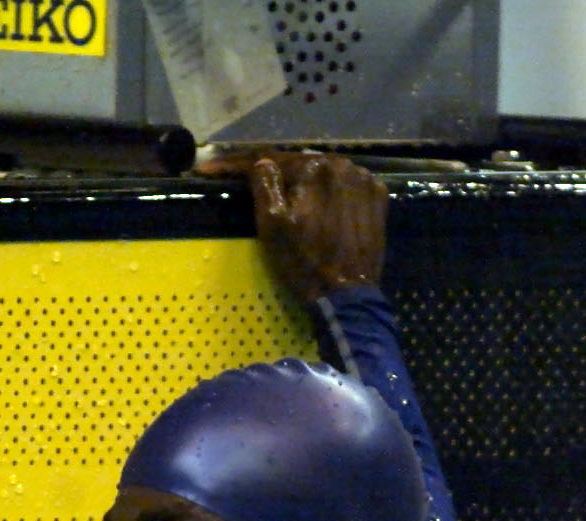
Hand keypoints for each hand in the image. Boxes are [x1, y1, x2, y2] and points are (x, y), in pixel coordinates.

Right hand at [201, 151, 388, 304]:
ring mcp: (365, 180)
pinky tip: (318, 203)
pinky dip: (329, 190)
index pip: (270, 159)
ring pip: (323, 173)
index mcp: (315, 167)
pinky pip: (345, 186)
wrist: (347, 295)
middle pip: (299, 164)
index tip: (207, 169)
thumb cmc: (303, 261)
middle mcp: (344, 164)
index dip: (235, 164)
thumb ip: (264, 184)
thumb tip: (261, 162)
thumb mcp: (272, 225)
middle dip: (273, 172)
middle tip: (244, 179)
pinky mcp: (377, 198)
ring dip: (302, 180)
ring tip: (283, 192)